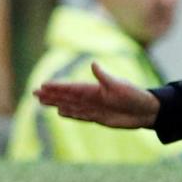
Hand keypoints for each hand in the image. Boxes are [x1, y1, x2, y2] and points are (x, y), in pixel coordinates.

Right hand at [34, 62, 159, 128]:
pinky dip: (70, 114)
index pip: (71, 88)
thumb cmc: (135, 96)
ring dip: (56, 104)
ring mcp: (95, 108)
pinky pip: (81, 115)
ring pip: (71, 106)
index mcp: (95, 89)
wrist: (147, 111)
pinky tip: (60, 112)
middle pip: (67, 97)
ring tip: (42, 102)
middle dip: (51, 95)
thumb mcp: (119, 86)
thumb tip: (93, 64)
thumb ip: (104, 77)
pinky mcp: (99, 118)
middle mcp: (93, 97)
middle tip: (34, 93)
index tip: (42, 85)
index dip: (57, 87)